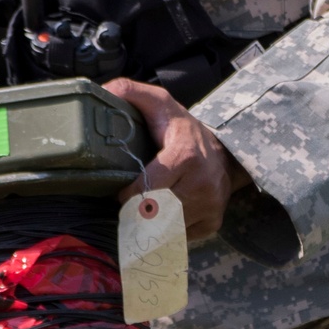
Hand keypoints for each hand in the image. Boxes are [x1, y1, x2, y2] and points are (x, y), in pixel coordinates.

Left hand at [103, 79, 251, 241]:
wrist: (223, 152)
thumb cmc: (181, 129)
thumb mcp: (159, 103)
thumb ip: (130, 92)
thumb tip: (105, 92)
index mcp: (185, 156)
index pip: (146, 189)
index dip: (127, 195)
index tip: (121, 192)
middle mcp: (203, 184)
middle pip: (155, 214)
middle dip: (136, 213)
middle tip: (128, 205)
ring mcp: (210, 206)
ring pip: (166, 229)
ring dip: (151, 224)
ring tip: (144, 212)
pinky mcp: (213, 222)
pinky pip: (180, 236)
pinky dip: (168, 229)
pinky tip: (165, 215)